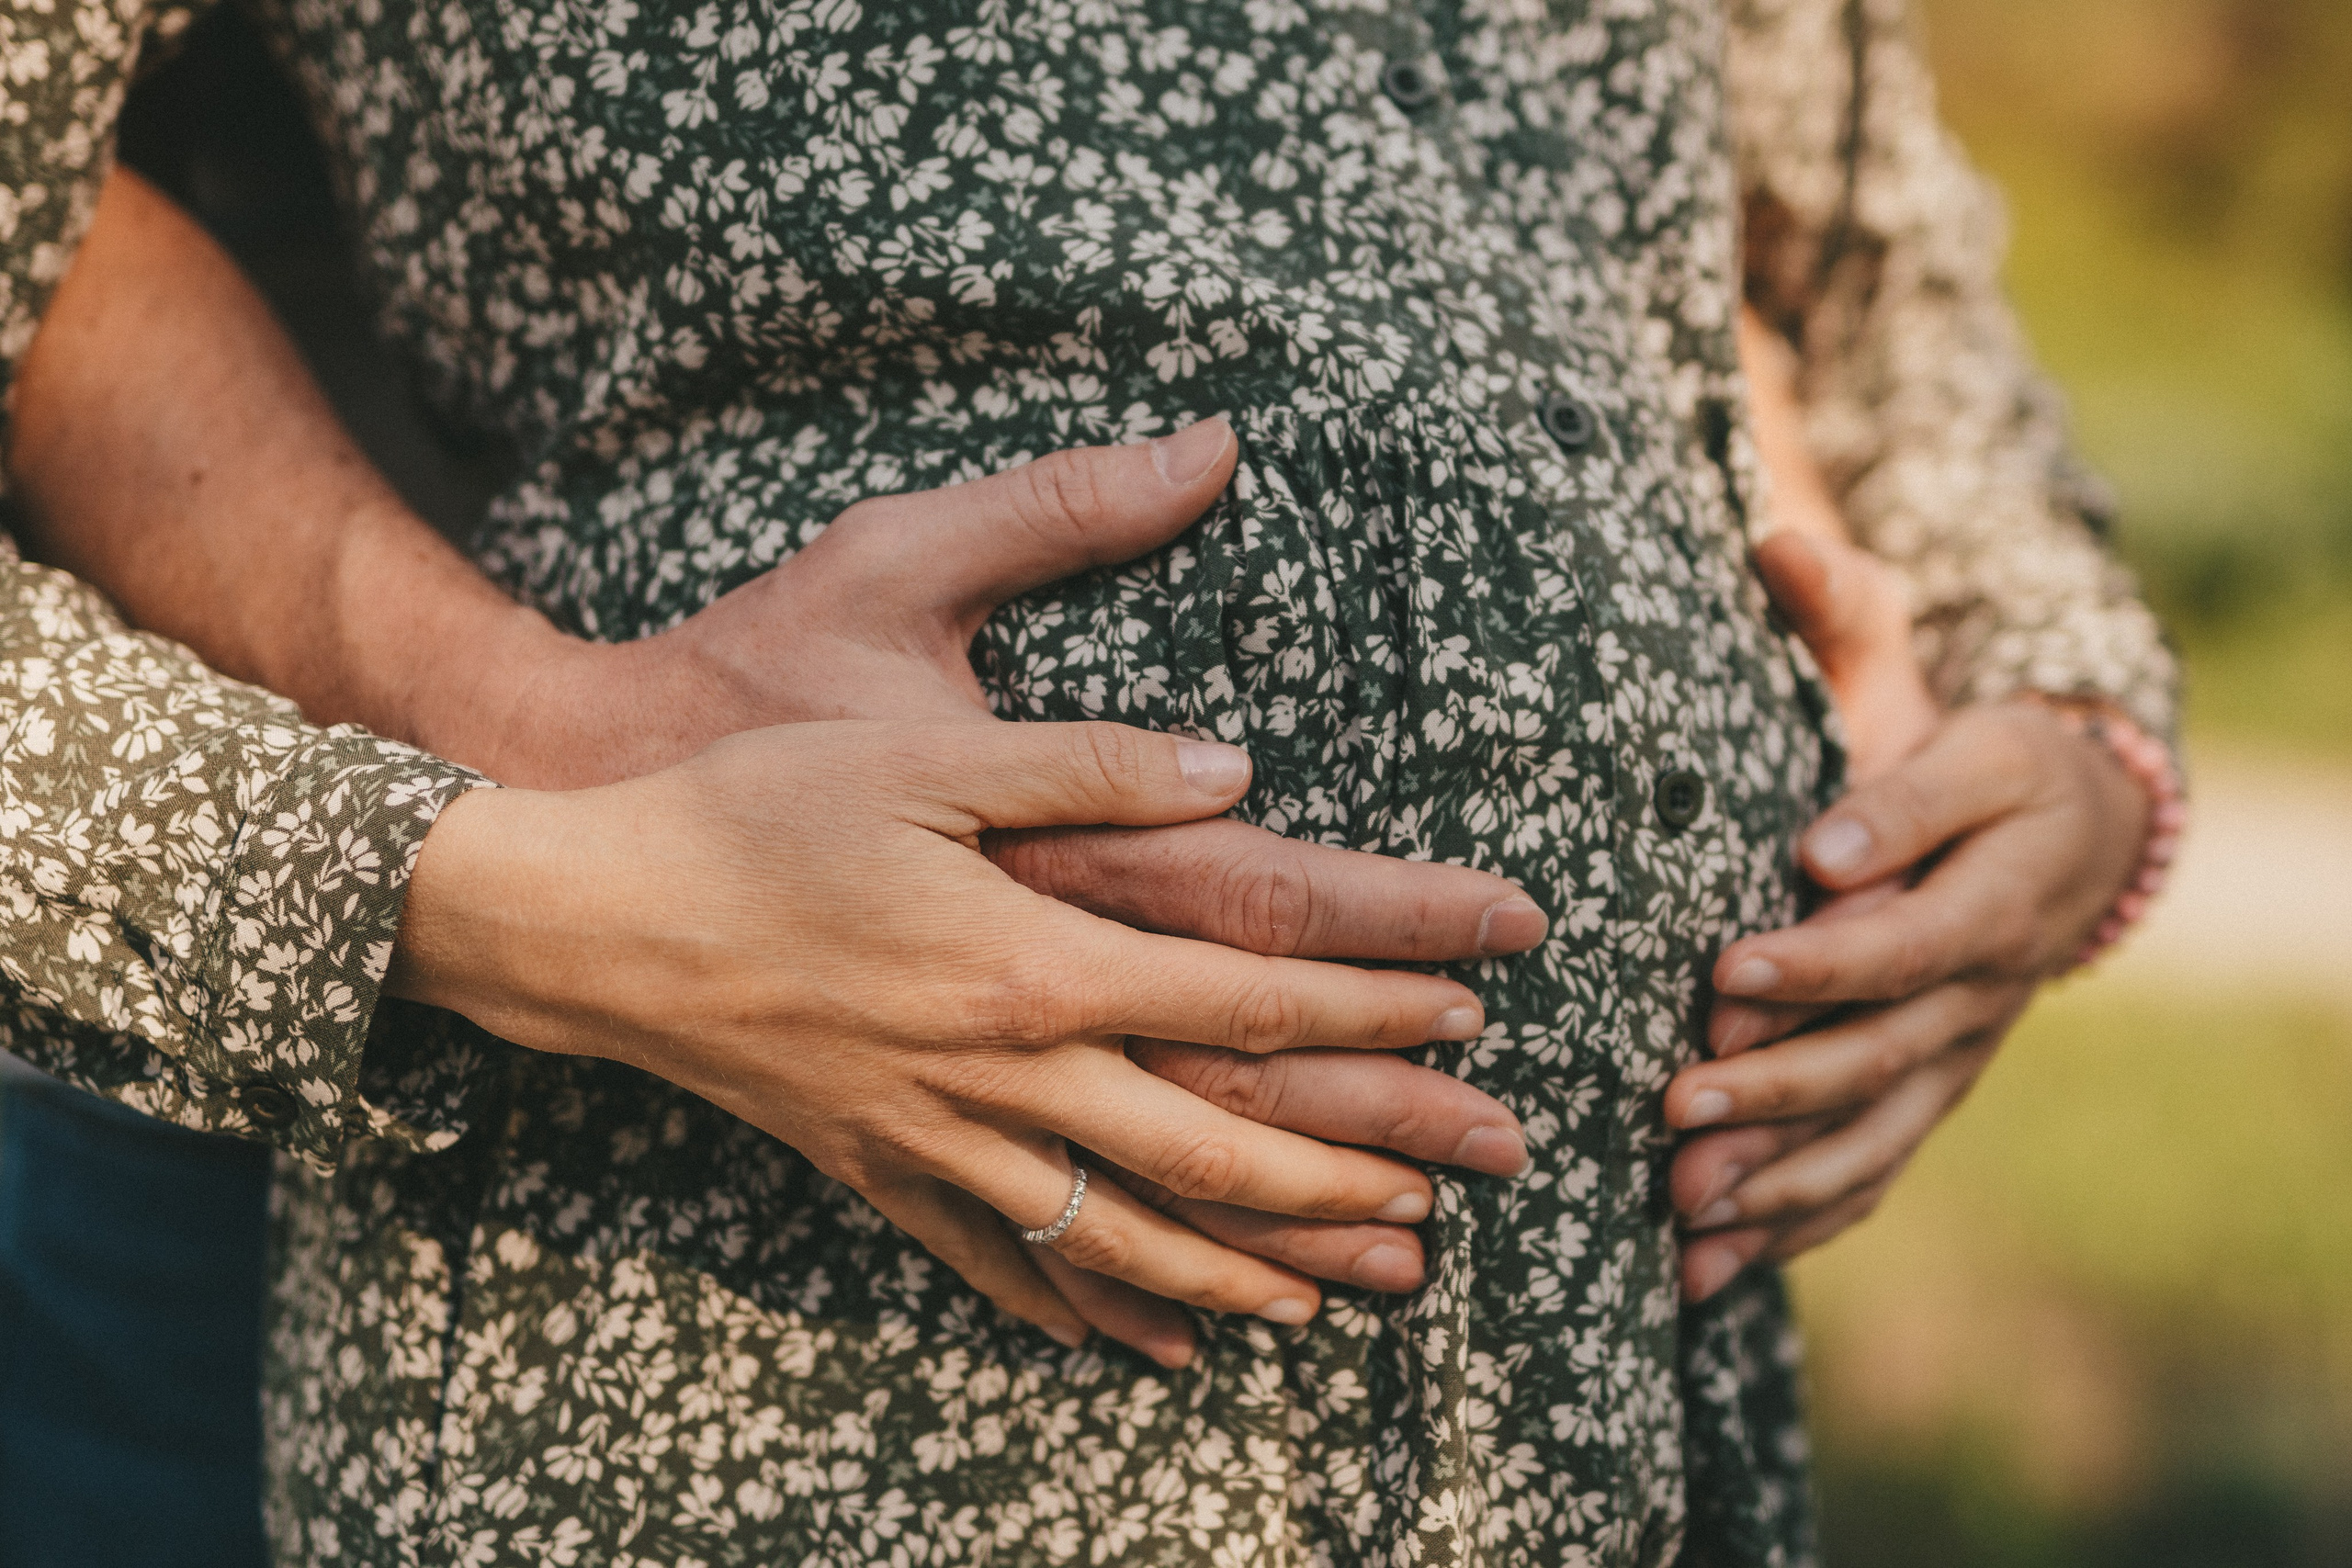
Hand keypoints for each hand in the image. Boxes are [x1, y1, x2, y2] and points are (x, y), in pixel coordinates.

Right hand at [392, 719, 1503, 1350]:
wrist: (592, 921)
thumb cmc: (753, 814)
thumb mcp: (923, 755)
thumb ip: (1089, 766)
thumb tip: (1238, 773)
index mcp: (1033, 962)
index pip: (1247, 1001)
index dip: (1372, 1011)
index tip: (1472, 1015)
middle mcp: (1006, 1076)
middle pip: (1218, 1151)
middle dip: (1357, 1175)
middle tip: (1466, 1194)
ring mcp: (941, 1141)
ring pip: (1129, 1236)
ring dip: (1250, 1271)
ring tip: (1348, 1296)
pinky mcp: (878, 1172)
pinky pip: (1001, 1266)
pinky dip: (1084, 1309)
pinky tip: (1143, 1351)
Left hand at [1667, 692, 2149, 1299]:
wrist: (2085, 838)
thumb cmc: (2007, 778)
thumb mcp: (1980, 757)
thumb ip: (1902, 805)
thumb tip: (1820, 858)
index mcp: (1992, 916)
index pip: (1897, 953)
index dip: (1815, 969)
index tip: (1726, 973)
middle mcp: (1974, 1009)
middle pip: (1872, 1064)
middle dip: (1773, 1094)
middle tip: (1676, 1105)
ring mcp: (1952, 1068)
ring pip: (1867, 1145)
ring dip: (1773, 1185)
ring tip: (1681, 1207)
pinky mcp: (1924, 1100)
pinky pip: (1866, 1179)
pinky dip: (1790, 1226)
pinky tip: (1707, 1267)